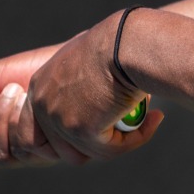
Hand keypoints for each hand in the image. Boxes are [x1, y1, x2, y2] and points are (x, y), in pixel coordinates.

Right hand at [0, 44, 66, 171]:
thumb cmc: (28, 69)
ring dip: (1, 117)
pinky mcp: (54, 151)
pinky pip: (25, 148)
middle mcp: (10, 152)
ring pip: (1, 155)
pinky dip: (19, 118)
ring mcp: (32, 155)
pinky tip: (30, 98)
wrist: (67, 60)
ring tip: (15, 90)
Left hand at [25, 15, 164, 162]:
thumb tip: (99, 107)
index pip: (42, 131)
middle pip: (62, 148)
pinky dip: (134, 140)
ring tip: (143, 123)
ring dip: (117, 144)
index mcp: (40, 86)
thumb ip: (85, 86)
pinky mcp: (81, 130)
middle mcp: (42, 104)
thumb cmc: (117, 42)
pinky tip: (152, 120)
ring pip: (88, 153)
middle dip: (95, 146)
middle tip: (125, 131)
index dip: (72, 138)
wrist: (128, 40)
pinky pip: (110, 149)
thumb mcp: (91, 61)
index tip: (102, 129)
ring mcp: (58, 119)